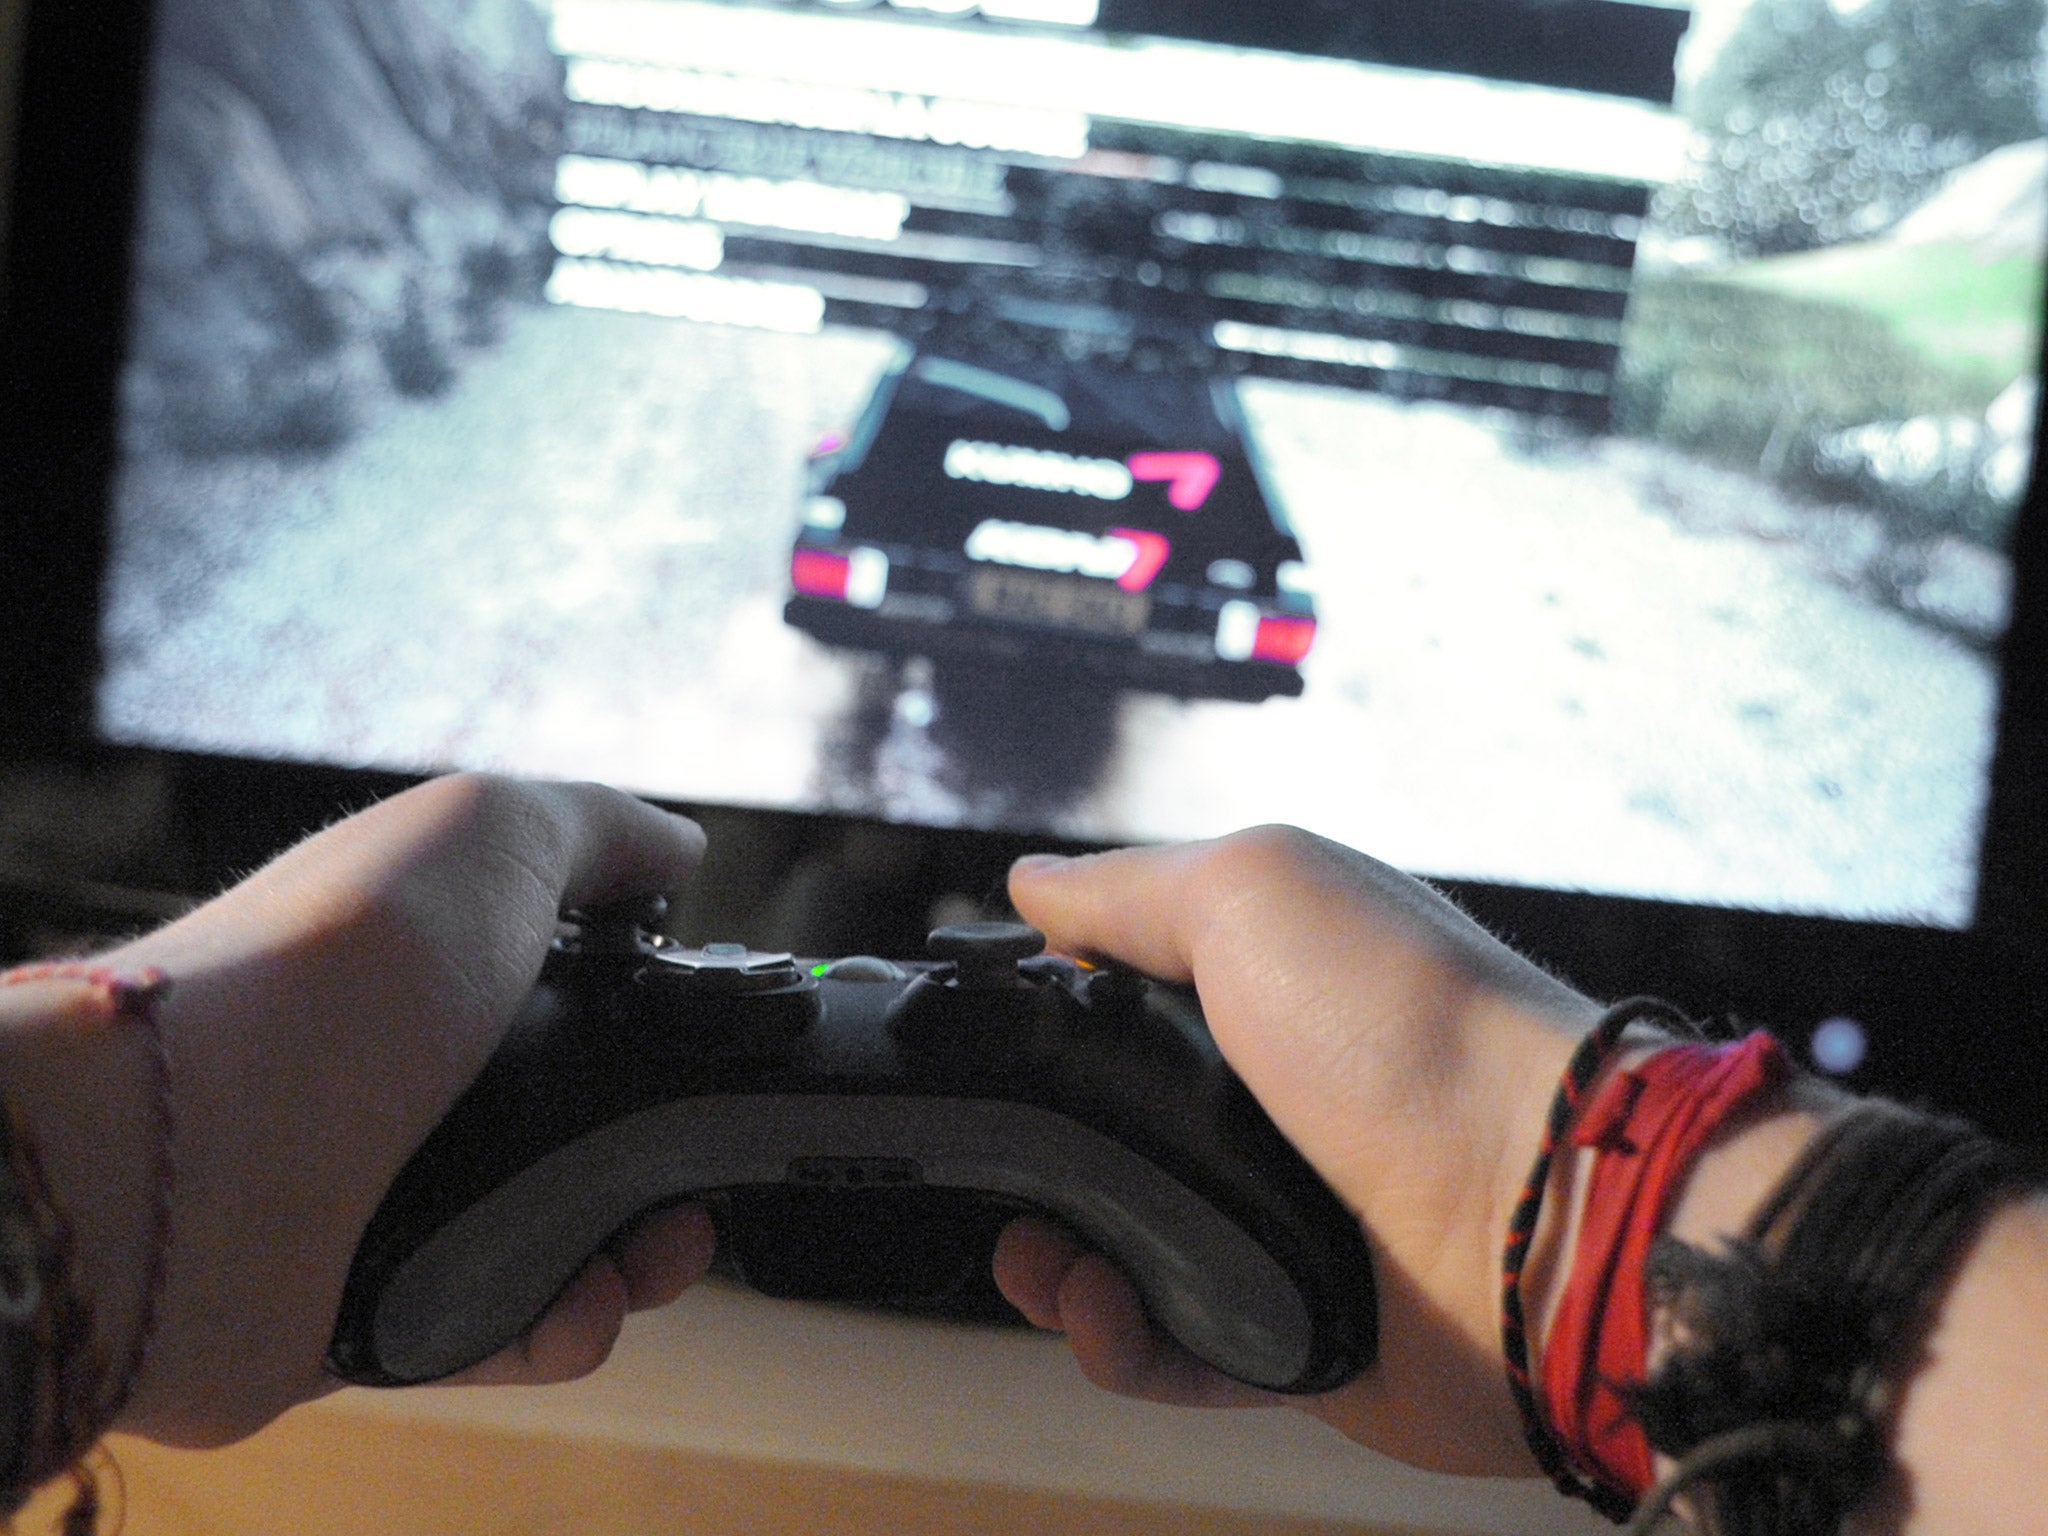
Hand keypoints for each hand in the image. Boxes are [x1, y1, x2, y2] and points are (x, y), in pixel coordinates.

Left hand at [96, 774, 715, 1445]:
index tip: (710, 1039)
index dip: (651, 1017)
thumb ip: (599, 832)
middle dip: (667, 1150)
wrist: (186, 1151)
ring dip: (636, 1250)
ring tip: (664, 1249)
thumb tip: (681, 846)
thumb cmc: (342, 966)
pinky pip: (493, 1328)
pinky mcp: (364, 1312)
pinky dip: (557, 1323)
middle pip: (577, 1123)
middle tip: (707, 1167)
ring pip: (550, 1234)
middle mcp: (410, 1077)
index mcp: (435, 964)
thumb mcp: (491, 830)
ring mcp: (385, 1196)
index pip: (567, 993)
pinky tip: (584, 1301)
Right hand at [993, 826, 1598, 1474]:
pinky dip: (1118, 1340)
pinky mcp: (1297, 1332)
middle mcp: (1273, 1102)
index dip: (1050, 1021)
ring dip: (1056, 1261)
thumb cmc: (1405, 1026)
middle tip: (997, 1166)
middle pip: (1109, 1133)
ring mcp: (1285, 1220)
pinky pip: (1175, 1349)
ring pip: (1126, 1248)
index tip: (994, 1045)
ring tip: (1042, 1261)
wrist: (1543, 1215)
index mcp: (1270, 987)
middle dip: (1031, 1154)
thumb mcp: (1255, 891)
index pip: (1123, 1001)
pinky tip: (1101, 1312)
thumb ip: (1130, 890)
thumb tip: (1030, 884)